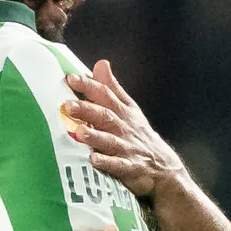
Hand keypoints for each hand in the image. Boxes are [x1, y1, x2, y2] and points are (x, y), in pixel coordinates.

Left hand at [63, 61, 185, 198]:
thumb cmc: (138, 135)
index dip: (89, 86)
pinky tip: (93, 159)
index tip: (71, 78)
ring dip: (94, 136)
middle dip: (86, 110)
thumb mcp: (129, 108)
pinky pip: (117, 165)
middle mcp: (123, 127)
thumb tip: (100, 63)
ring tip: (79, 131)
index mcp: (123, 112)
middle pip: (105, 116)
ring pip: (109, 140)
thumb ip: (112, 88)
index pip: (105, 94)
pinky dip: (107, 162)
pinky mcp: (129, 167)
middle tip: (67, 105)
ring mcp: (126, 148)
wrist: (163, 167)